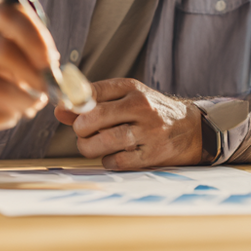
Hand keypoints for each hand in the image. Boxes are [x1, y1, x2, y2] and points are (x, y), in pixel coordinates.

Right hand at [0, 0, 56, 136]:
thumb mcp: (0, 41)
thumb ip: (27, 46)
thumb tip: (52, 66)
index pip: (7, 14)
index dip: (36, 38)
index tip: (52, 61)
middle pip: (1, 48)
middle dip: (33, 72)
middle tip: (49, 89)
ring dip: (23, 99)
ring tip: (33, 104)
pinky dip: (5, 115)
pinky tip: (10, 114)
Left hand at [55, 78, 201, 169]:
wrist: (191, 129)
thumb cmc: (150, 112)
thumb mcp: (126, 98)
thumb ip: (92, 102)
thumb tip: (59, 109)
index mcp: (131, 88)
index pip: (91, 91)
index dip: (73, 104)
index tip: (67, 111)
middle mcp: (140, 107)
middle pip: (93, 117)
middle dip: (80, 128)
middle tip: (82, 132)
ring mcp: (148, 132)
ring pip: (102, 141)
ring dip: (89, 147)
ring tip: (91, 145)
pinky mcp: (152, 155)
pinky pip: (116, 161)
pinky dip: (107, 161)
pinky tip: (112, 155)